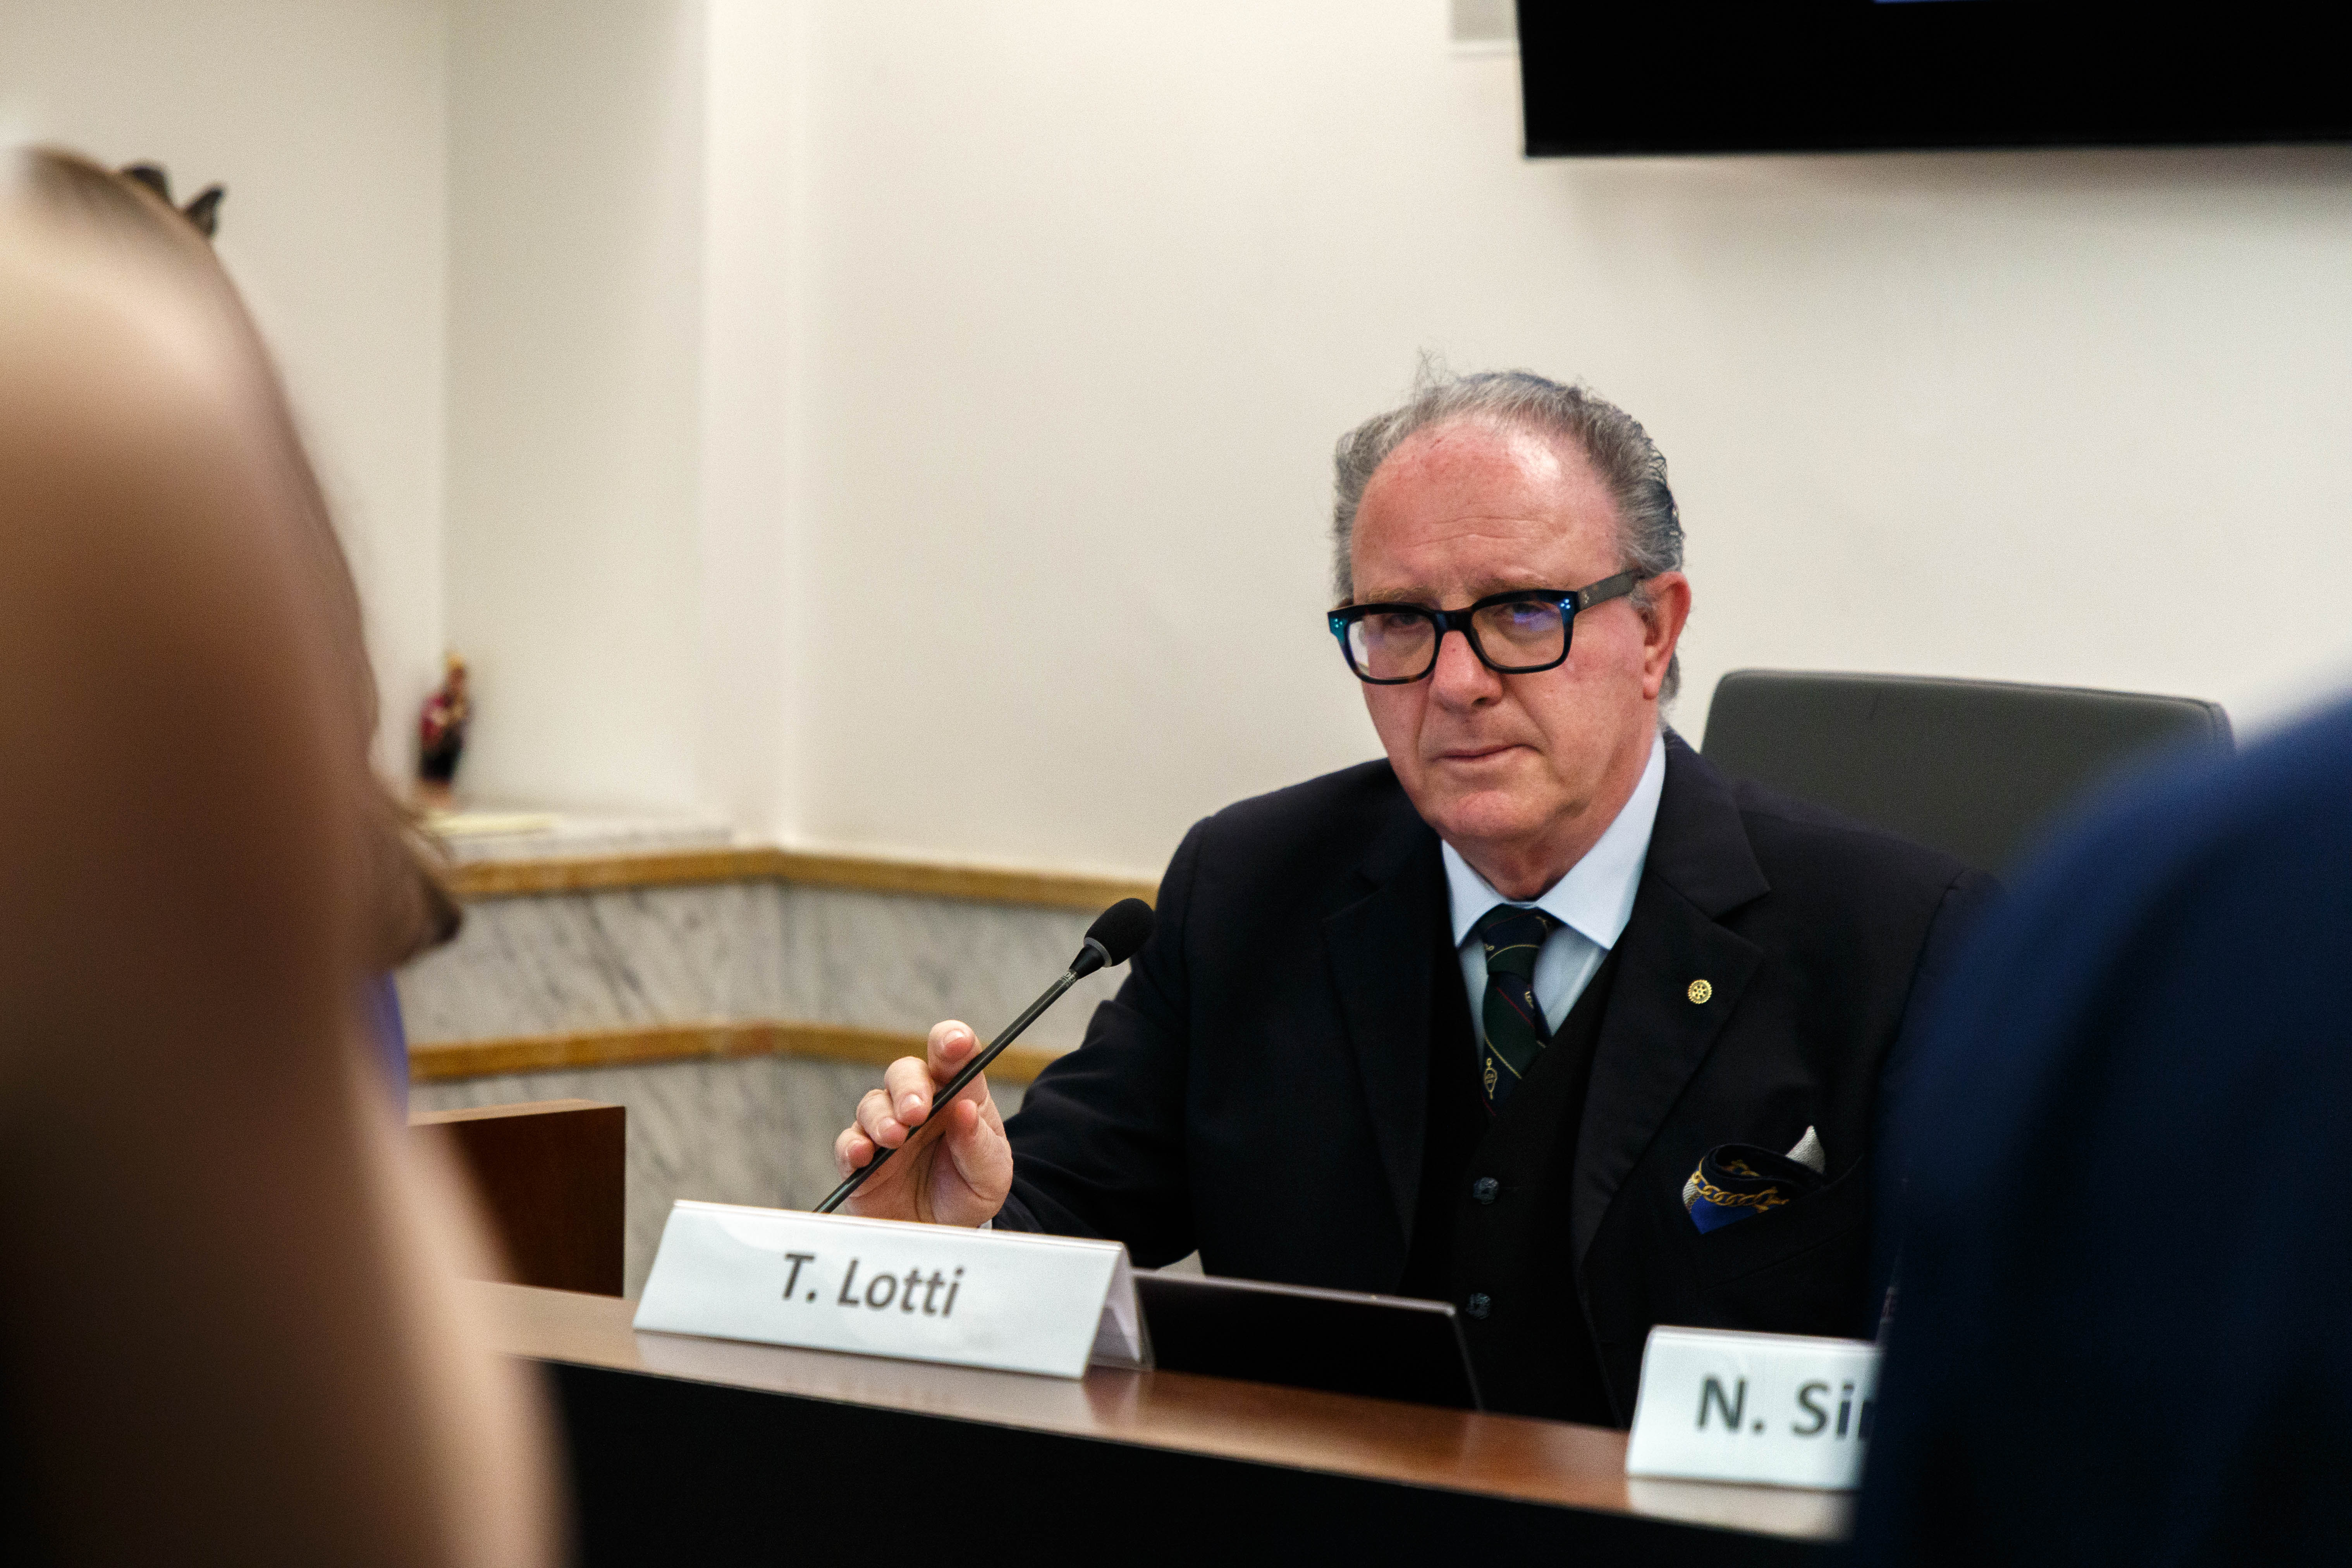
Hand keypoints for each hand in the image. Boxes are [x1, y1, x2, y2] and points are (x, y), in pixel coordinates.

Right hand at [831, 1021, 1012, 1226]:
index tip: (955, 1043)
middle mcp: (920, 1104)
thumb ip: (980, 1144)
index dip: (952, 1041)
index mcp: (958, 1096)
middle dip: (909, 1086)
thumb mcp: (991, 1173)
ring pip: (873, 1103)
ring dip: (882, 1116)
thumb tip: (965, 1110)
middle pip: (905, 1072)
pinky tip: (864, 1154)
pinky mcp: (860, 1158)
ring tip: (895, 1138)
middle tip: (916, 1112)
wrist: (944, 1233)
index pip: (954, 1055)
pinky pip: (848, 1142)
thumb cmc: (969, 1192)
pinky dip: (853, 1145)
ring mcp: (887, 1128)